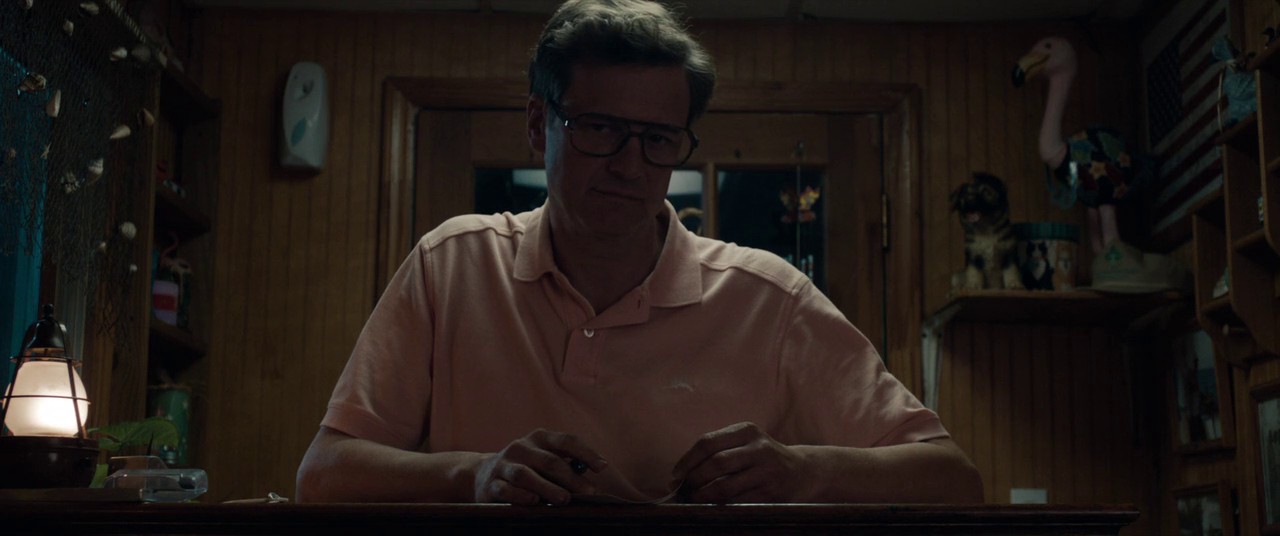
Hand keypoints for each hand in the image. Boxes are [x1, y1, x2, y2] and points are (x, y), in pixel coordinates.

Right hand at [472, 428, 607, 504]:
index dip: (586, 453)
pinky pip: (507, 489)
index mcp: (539, 438)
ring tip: (564, 499)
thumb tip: (591, 483)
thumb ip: (565, 465)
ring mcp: (504, 464)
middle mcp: (521, 447)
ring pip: (526, 475)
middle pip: (549, 460)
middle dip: (571, 477)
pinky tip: (534, 501)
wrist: (481, 475)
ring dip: (547, 487)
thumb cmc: (526, 468)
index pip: (566, 441)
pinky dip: (521, 495)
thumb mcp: (543, 459)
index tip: (602, 467)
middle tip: (588, 492)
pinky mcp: (492, 483)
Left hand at [672, 422, 811, 502]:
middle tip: (684, 490)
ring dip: (703, 496)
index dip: (687, 460)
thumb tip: (682, 472)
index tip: (676, 475)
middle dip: (694, 479)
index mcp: (747, 431)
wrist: (802, 472)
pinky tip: (712, 507)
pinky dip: (720, 506)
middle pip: (715, 463)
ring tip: (695, 500)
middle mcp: (758, 448)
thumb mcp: (746, 443)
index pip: (708, 442)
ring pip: (724, 485)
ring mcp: (766, 471)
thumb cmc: (762, 458)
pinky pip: (737, 502)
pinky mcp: (771, 493)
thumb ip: (719, 450)